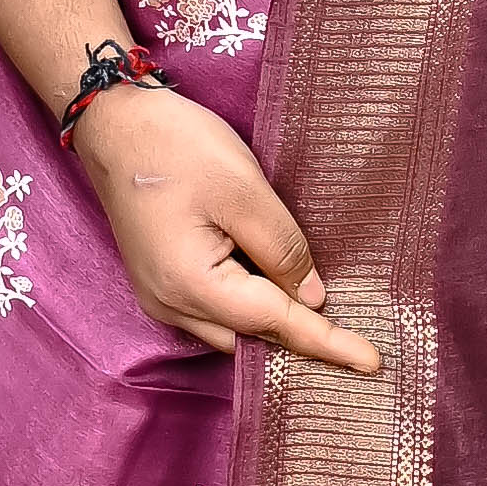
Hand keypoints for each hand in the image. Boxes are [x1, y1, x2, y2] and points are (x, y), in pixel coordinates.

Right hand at [71, 82, 379, 372]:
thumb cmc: (175, 146)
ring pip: (232, 329)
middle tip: (357, 341)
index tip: (373, 362)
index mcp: (191, 286)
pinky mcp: (160, 280)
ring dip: (275, 323)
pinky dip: (250, 307)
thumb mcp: (243, 190)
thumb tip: (313, 297)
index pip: (276, 324)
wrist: (114, 123)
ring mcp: (160, 296)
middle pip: (251, 338)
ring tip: (323, 315)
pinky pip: (215, 310)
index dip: (328, 342)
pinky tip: (277, 288)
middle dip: (301, 340)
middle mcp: (170, 305)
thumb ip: (283, 249)